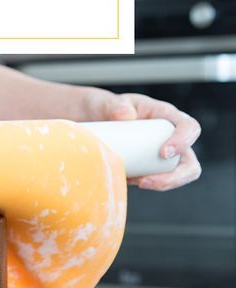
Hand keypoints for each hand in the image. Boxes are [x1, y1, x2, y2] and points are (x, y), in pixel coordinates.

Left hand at [82, 90, 200, 190]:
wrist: (97, 120)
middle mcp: (172, 137)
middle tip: (146, 180)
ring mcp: (166, 155)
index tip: (163, 154)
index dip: (183, 142)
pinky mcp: (154, 168)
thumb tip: (125, 116)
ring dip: (161, 184)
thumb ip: (115, 106)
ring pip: (178, 176)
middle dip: (174, 177)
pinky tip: (128, 180)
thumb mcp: (109, 103)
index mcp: (167, 115)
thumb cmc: (108, 108)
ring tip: (137, 182)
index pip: (190, 127)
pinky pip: (158, 181)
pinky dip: (146, 184)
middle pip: (190, 163)